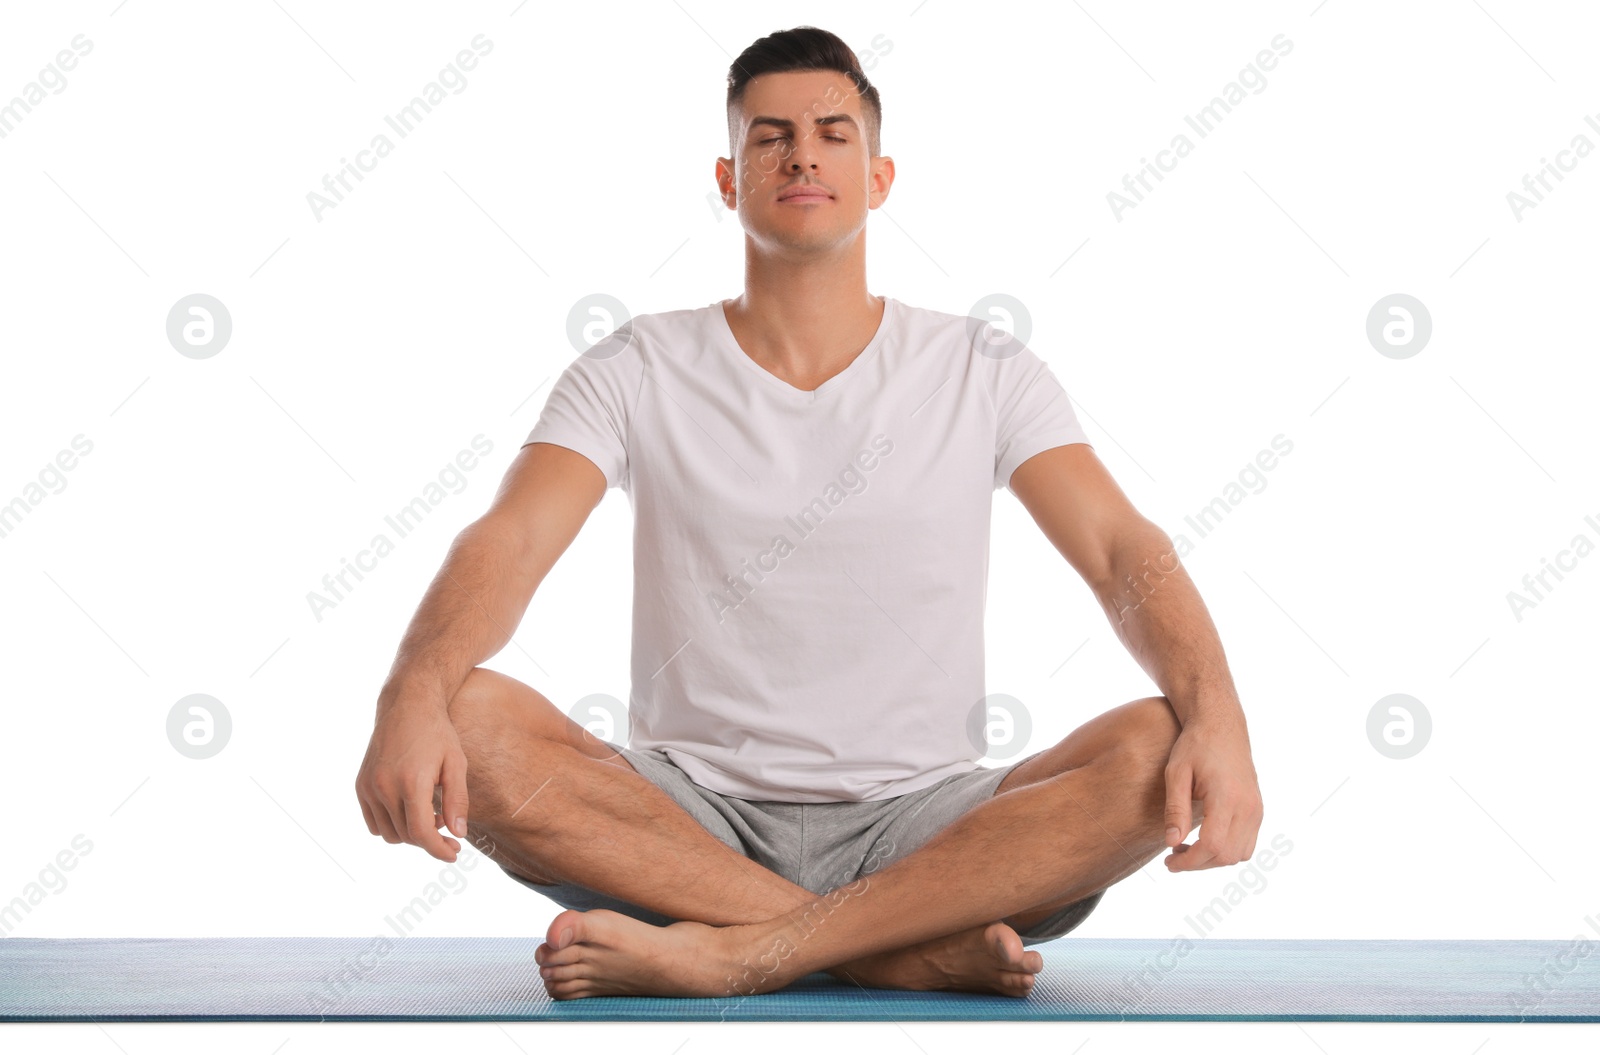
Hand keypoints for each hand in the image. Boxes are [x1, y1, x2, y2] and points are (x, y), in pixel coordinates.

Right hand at [355, 691, 468, 862]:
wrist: (406, 705)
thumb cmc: (437, 733)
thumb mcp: (456, 764)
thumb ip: (457, 801)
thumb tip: (459, 833)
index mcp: (411, 781)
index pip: (422, 833)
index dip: (439, 850)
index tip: (454, 853)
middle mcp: (384, 786)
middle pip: (406, 836)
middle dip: (430, 840)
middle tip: (449, 830)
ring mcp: (368, 787)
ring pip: (388, 834)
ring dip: (410, 833)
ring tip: (430, 814)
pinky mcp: (360, 785)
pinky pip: (373, 822)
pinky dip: (391, 825)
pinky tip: (409, 809)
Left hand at [1162, 716, 1261, 872]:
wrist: (1221, 725)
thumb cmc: (1195, 745)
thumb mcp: (1176, 773)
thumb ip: (1174, 809)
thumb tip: (1171, 843)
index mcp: (1228, 797)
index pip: (1213, 846)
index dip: (1190, 861)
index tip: (1169, 862)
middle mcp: (1249, 807)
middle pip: (1227, 856)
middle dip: (1198, 864)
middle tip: (1172, 857)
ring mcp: (1257, 809)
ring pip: (1240, 855)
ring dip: (1213, 860)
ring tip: (1186, 849)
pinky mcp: (1258, 809)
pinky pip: (1246, 843)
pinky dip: (1226, 850)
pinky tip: (1204, 840)